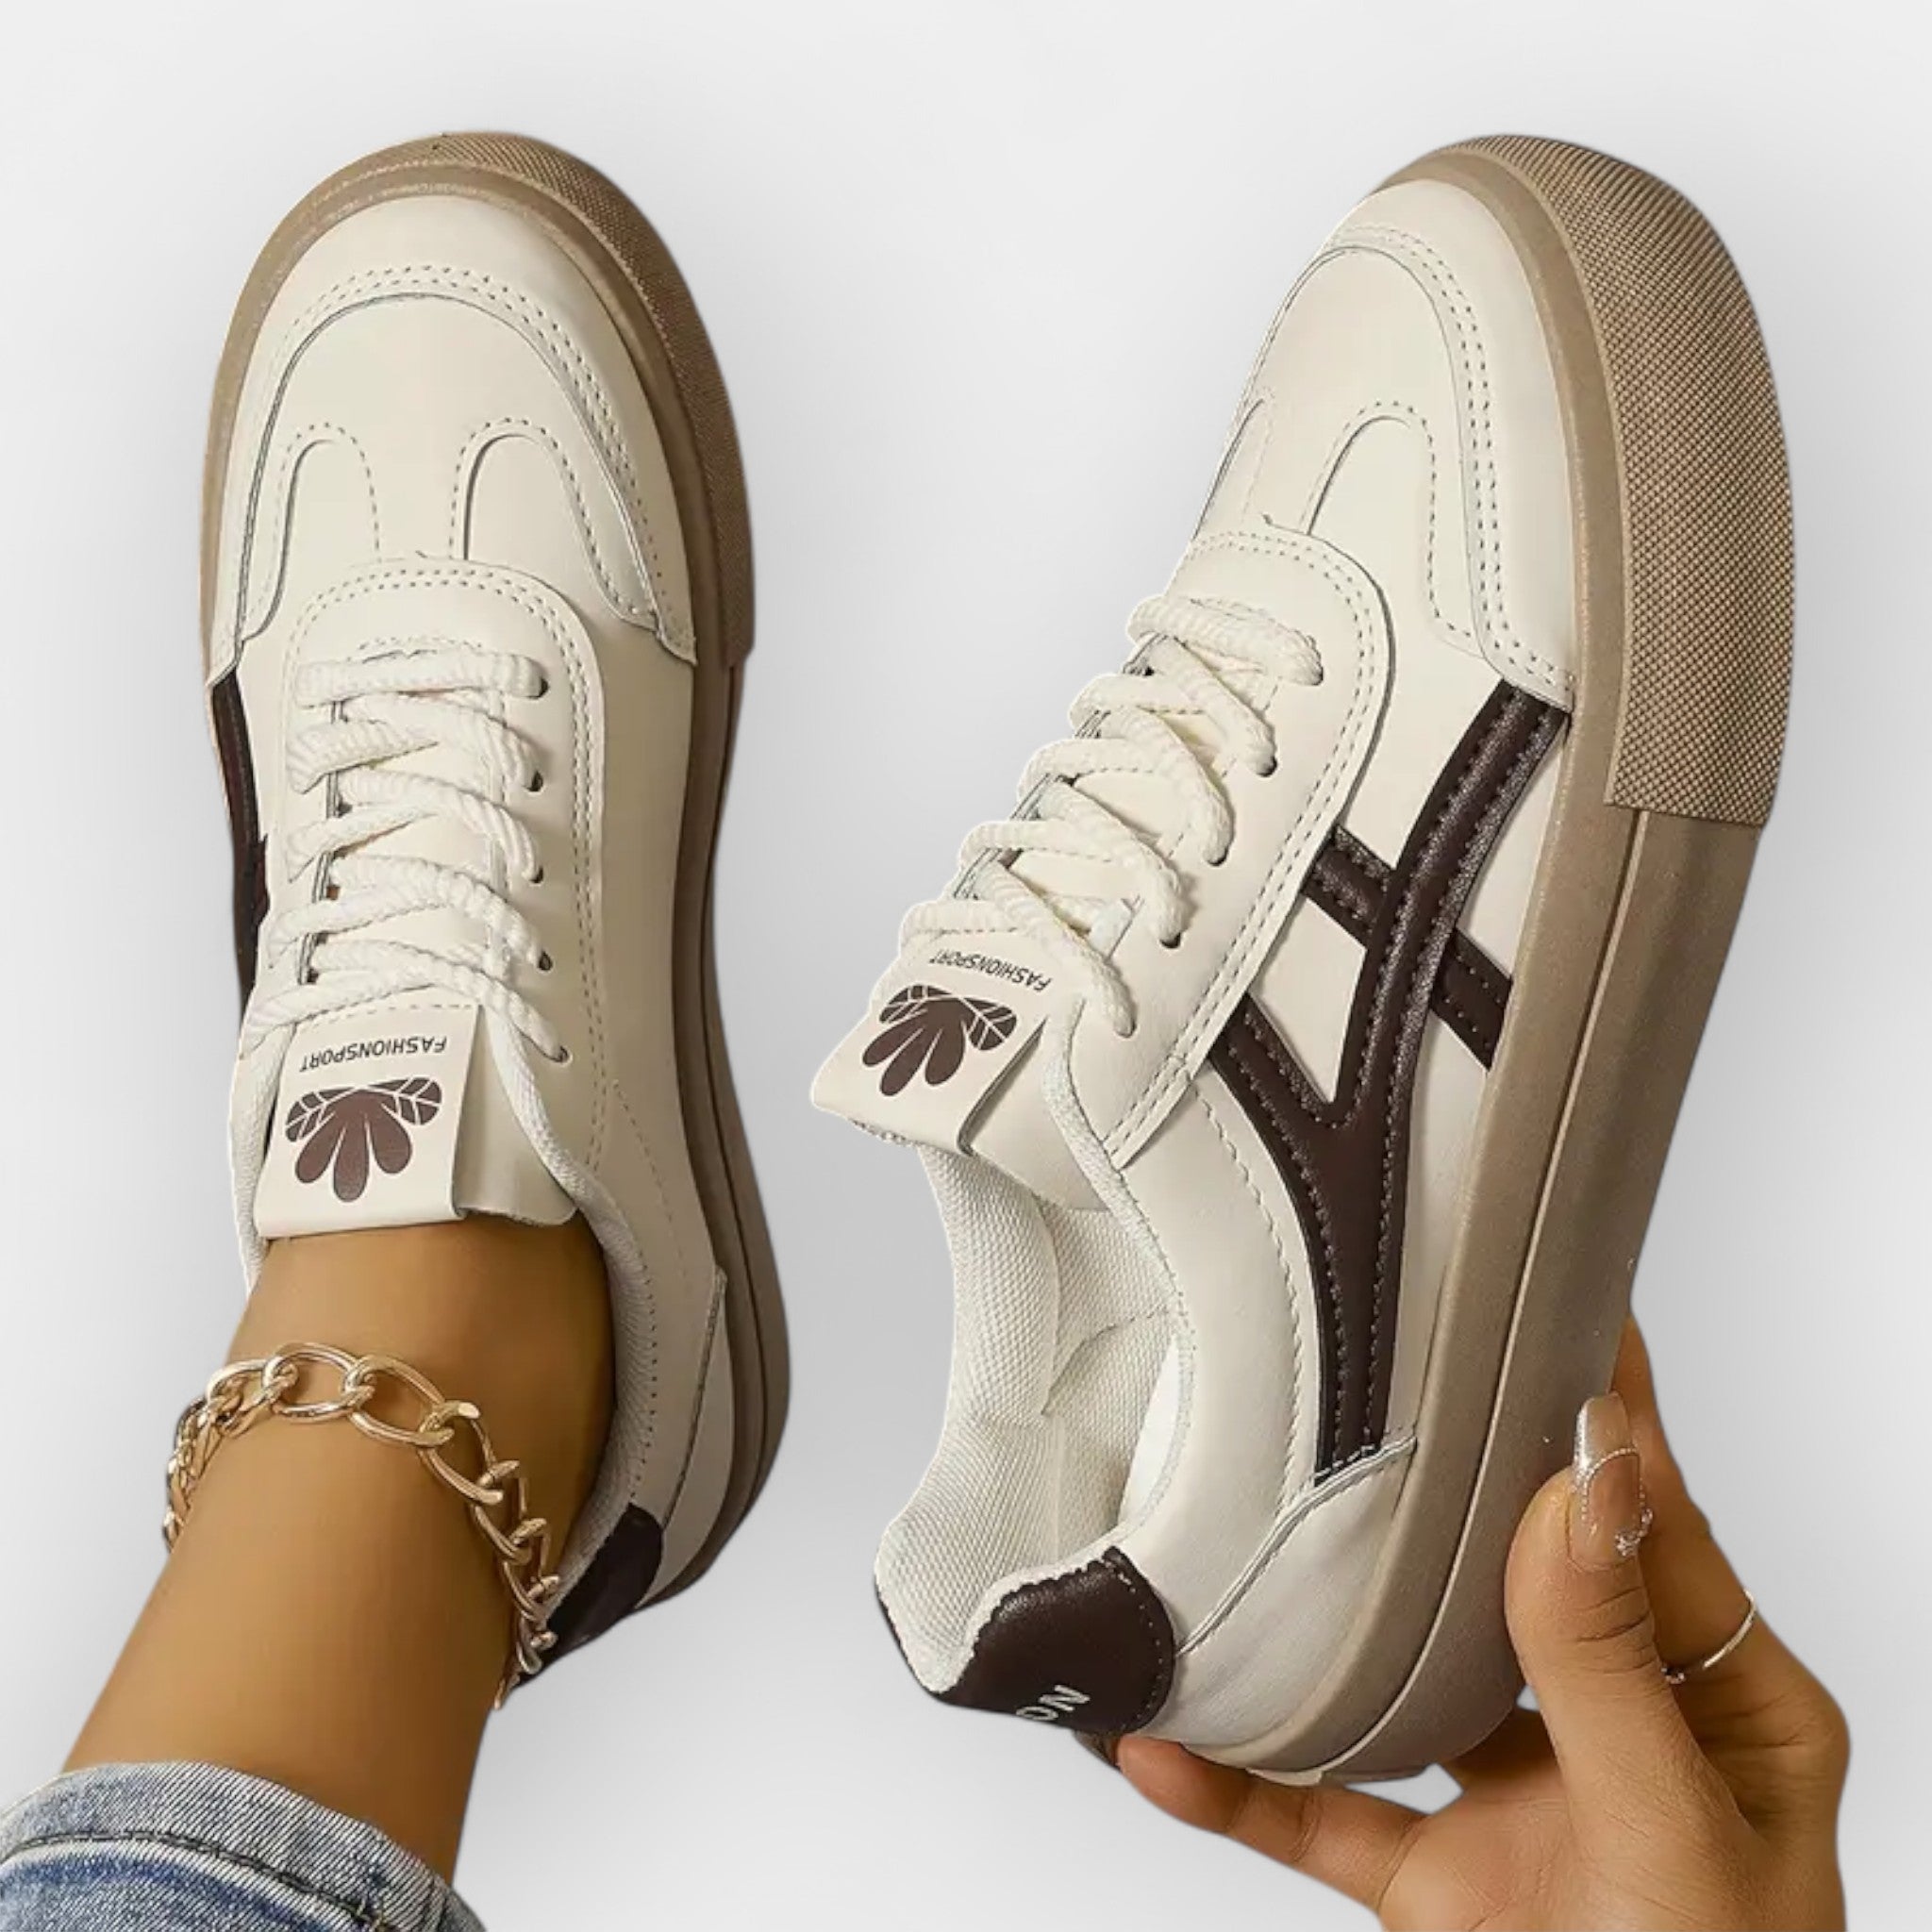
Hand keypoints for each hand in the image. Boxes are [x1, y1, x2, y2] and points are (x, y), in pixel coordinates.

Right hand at [1114, 1325, 1847, 1928]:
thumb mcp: (1673, 1839)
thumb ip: (1605, 1664)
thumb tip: (1576, 1479)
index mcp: (1727, 1707)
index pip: (1650, 1519)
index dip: (1597, 1410)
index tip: (1550, 1295)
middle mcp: (1617, 1732)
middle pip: (1510, 1571)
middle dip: (1441, 1483)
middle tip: (1372, 1368)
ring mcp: (1519, 1805)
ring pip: (1400, 1675)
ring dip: (1316, 1625)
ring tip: (1238, 1532)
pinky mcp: (1434, 1886)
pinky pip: (1317, 1813)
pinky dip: (1237, 1783)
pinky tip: (1163, 1745)